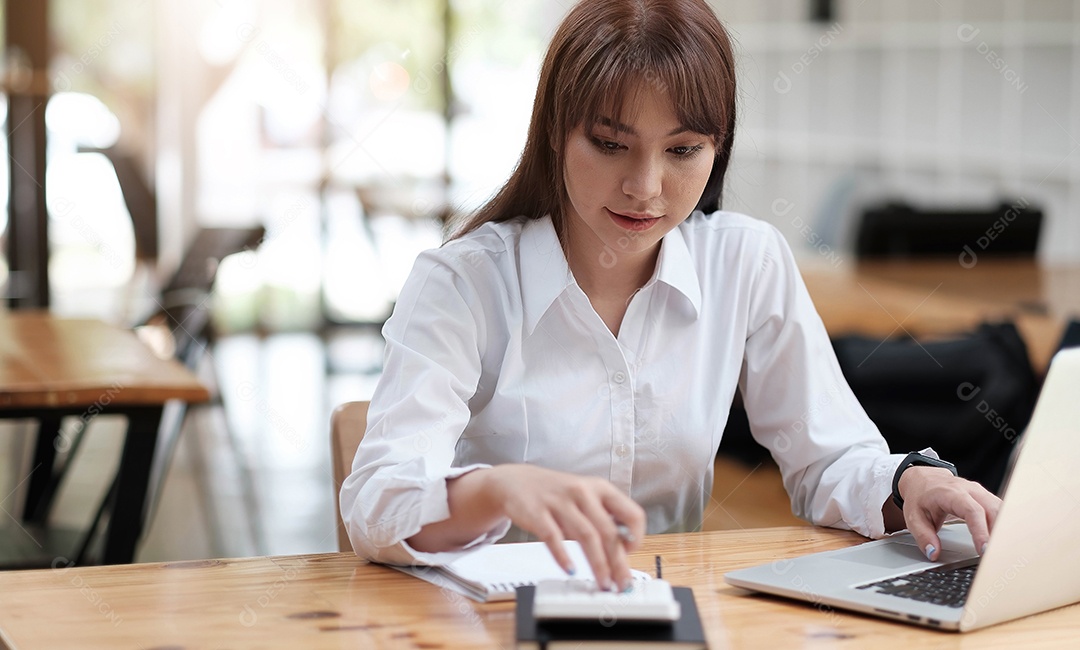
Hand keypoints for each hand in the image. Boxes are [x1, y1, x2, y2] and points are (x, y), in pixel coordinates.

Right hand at [483, 464, 645, 590]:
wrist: (517, 482)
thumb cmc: (557, 495)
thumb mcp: (586, 499)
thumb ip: (603, 521)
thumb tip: (622, 555)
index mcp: (600, 488)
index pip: (632, 513)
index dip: (636, 537)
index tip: (631, 554)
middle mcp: (583, 492)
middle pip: (608, 531)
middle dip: (618, 562)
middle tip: (622, 584)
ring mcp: (560, 501)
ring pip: (586, 536)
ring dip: (597, 564)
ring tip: (603, 582)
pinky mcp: (538, 512)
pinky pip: (553, 537)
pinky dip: (563, 556)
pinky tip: (570, 569)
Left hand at [897, 466, 1001, 560]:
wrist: (924, 479)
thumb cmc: (920, 497)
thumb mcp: (913, 517)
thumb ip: (923, 536)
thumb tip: (933, 553)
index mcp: (951, 493)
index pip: (972, 511)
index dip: (980, 531)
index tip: (984, 550)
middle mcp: (970, 490)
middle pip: (993, 510)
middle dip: (997, 534)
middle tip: (995, 556)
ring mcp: (981, 492)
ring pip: (1001, 510)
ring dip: (1004, 531)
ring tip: (1002, 552)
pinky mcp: (987, 498)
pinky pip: (1001, 511)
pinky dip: (1005, 526)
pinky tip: (1005, 541)